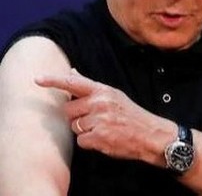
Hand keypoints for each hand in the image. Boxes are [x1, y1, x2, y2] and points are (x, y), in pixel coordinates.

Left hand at [35, 69, 168, 162]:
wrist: (150, 134)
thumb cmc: (131, 115)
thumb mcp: (114, 95)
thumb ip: (91, 87)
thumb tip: (72, 72)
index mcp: (103, 90)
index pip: (73, 83)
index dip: (54, 81)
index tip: (38, 79)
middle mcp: (99, 102)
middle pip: (68, 110)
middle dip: (77, 117)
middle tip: (95, 120)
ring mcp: (98, 120)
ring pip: (74, 127)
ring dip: (84, 131)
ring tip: (103, 129)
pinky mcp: (98, 137)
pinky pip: (80, 141)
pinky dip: (90, 143)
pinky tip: (104, 139)